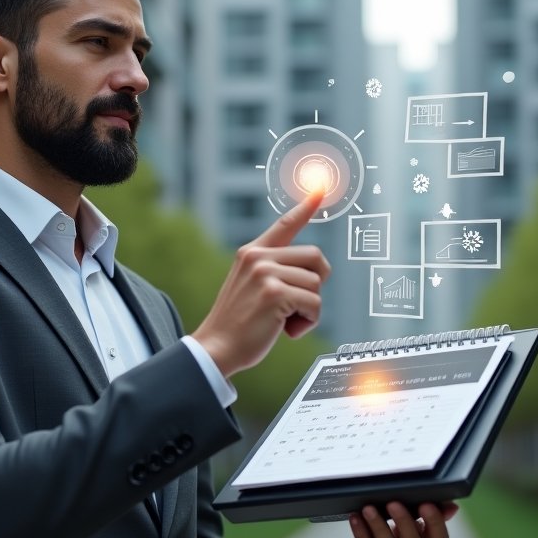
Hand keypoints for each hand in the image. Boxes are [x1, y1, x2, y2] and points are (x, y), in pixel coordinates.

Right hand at [192, 190, 329, 377]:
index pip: (284, 225)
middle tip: (295, 305)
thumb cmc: (238, 324)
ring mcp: (265, 273)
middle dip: (315, 284)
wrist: (216, 348)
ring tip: (282, 321)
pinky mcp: (275, 293)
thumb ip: (273, 270)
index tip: (320, 189)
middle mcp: (258, 256)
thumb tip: (311, 269)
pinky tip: (285, 330)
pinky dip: (307, 322)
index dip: (306, 207)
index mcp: (252, 252)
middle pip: (315, 258)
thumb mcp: (251, 286)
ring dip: (308, 309)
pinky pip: (314, 304)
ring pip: (317, 284)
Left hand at [336, 501, 457, 537]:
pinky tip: (356, 519)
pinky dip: (361, 534)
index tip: (426, 504)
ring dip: (378, 524)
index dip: (435, 522)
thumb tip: (452, 506)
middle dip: (403, 521)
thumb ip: (427, 520)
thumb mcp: (409, 533)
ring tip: (368, 508)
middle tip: (393, 503)